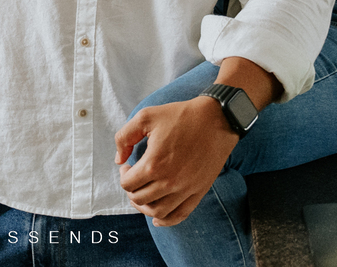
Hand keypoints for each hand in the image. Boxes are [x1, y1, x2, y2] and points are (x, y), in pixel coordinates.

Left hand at [114, 97, 239, 225]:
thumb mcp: (146, 116)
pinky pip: (180, 215)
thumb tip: (119, 160)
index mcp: (154, 164)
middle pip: (140, 199)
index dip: (123, 175)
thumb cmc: (181, 115)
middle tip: (134, 177)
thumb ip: (124, 137)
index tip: (128, 165)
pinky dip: (166, 221)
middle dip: (132, 190)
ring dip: (144, 207)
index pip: (128, 184)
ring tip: (142, 194)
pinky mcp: (199, 191)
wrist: (216, 119)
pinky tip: (157, 218)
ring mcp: (185, 189)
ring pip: (157, 212)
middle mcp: (169, 182)